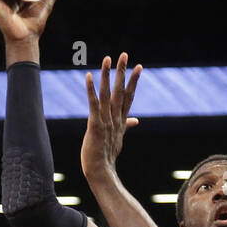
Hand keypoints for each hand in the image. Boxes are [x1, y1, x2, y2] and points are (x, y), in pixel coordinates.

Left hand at [81, 53, 141, 178]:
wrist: (101, 171)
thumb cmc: (107, 156)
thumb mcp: (119, 138)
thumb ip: (126, 125)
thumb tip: (136, 120)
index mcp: (121, 120)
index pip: (129, 96)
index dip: (133, 81)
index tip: (138, 66)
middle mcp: (115, 118)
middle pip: (121, 91)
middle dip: (123, 72)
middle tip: (124, 54)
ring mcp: (106, 121)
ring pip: (108, 94)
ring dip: (108, 76)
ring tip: (107, 59)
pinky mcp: (95, 125)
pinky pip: (93, 104)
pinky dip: (91, 90)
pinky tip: (88, 76)